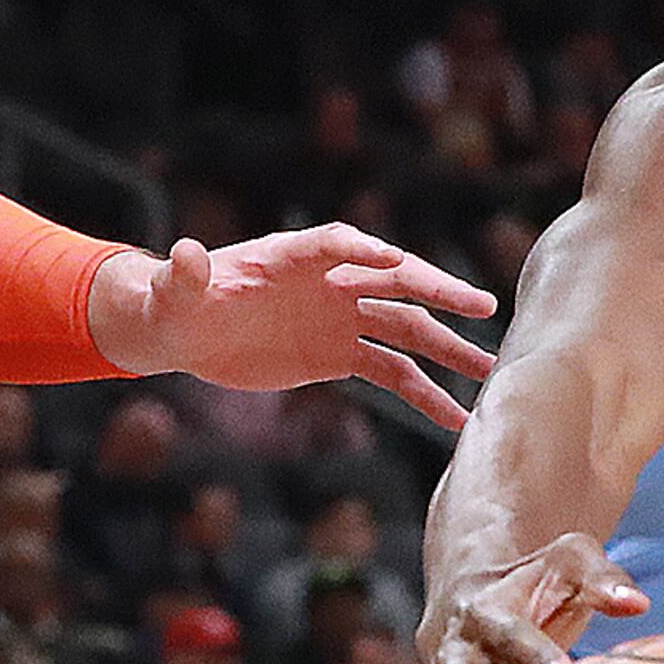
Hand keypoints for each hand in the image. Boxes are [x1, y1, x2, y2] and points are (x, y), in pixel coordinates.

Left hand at [93, 227, 497, 433]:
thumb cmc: (178, 302)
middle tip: (483, 307)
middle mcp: (330, 281)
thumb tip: (183, 254)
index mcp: (294, 256)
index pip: (338, 245)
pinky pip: (392, 373)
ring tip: (488, 370)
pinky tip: (456, 418)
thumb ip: (183, 274)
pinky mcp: (342, 355)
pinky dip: (424, 395)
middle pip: (393, 280)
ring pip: (406, 329)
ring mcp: (342, 318)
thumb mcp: (175, 291)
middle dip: (438, 291)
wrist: (187, 333)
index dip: (365, 250)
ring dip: (447, 349)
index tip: (395, 260)